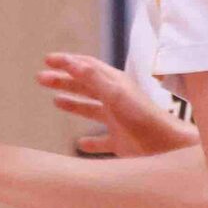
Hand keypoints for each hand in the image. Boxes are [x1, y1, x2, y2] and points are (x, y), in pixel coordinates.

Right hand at [37, 51, 193, 157]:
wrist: (166, 147)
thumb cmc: (142, 118)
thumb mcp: (115, 94)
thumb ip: (92, 78)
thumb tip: (71, 63)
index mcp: (114, 84)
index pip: (88, 67)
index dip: (67, 62)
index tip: (47, 60)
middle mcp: (115, 100)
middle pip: (85, 86)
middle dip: (63, 81)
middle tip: (41, 78)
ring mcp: (117, 120)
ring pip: (90, 109)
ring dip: (73, 104)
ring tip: (55, 101)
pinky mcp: (120, 141)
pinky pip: (101, 140)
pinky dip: (89, 141)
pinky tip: (80, 143)